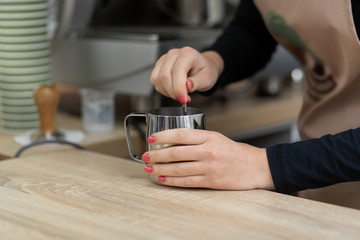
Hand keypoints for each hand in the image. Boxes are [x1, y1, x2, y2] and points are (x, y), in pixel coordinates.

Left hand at [142, 129, 274, 189]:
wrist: (257, 167)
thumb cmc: (236, 152)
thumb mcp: (218, 138)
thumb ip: (198, 139)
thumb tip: (174, 142)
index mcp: (209, 136)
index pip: (181, 134)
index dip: (163, 136)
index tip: (151, 139)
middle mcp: (208, 150)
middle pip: (176, 152)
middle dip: (157, 155)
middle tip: (145, 156)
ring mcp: (209, 167)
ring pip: (179, 168)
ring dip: (160, 168)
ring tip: (148, 168)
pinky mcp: (211, 181)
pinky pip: (187, 181)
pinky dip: (172, 180)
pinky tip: (163, 178)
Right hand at [150, 47, 223, 103]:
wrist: (202, 66)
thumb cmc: (205, 70)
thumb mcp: (207, 77)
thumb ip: (197, 82)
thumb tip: (188, 86)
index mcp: (187, 54)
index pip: (177, 72)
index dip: (179, 89)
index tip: (184, 100)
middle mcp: (173, 54)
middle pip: (164, 76)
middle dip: (173, 92)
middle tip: (183, 99)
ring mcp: (164, 60)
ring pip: (157, 79)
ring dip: (167, 92)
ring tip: (180, 94)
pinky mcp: (159, 67)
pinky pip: (155, 81)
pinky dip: (163, 90)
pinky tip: (173, 90)